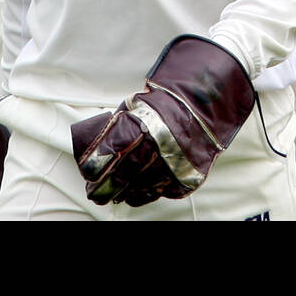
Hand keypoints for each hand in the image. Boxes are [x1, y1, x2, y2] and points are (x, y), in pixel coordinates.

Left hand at [70, 35, 255, 206]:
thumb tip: (99, 144)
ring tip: (113, 196)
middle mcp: (159, 145)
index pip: (111, 151)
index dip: (96, 165)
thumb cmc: (169, 99)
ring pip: (143, 186)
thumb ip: (121, 123)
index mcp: (144, 124)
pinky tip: (134, 196)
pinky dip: (146, 195)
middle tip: (94, 194)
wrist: (208, 98)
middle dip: (105, 186)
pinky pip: (163, 190)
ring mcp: (176, 161)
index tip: (87, 173)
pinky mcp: (189, 172)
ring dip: (125, 193)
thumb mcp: (140, 103)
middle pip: (124, 174)